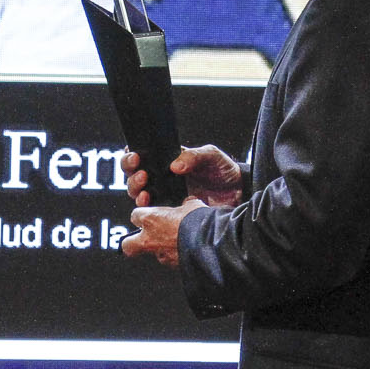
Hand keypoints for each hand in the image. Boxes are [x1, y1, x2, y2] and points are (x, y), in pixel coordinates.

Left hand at [121, 199, 206, 267]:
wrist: (213, 243)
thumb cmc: (200, 221)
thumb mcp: (192, 206)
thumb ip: (183, 206)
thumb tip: (187, 205)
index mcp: (151, 219)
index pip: (135, 216)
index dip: (142, 215)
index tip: (149, 215)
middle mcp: (150, 239)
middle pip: (127, 244)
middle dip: (131, 242)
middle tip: (141, 238)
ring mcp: (160, 255)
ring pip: (153, 253)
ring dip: (161, 248)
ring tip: (177, 241)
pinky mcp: (173, 266)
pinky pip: (170, 260)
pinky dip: (176, 255)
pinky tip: (187, 249)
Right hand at [124, 144, 242, 208]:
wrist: (237, 192)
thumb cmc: (223, 170)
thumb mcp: (210, 156)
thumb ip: (193, 156)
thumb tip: (174, 165)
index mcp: (167, 161)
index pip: (141, 156)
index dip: (131, 156)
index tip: (136, 157)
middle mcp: (161, 178)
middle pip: (133, 176)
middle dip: (132, 176)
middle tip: (142, 175)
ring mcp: (164, 195)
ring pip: (138, 194)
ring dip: (136, 192)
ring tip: (146, 192)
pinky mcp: (170, 212)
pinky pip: (151, 213)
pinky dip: (146, 209)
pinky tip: (151, 204)